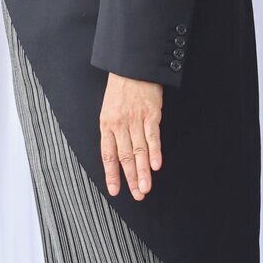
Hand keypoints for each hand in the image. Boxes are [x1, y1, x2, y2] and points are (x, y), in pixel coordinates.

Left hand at [99, 73, 162, 201]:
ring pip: (139, 151)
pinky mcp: (151, 114)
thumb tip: (118, 153)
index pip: (108, 155)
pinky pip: (152, 137)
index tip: (115, 190)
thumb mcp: (109, 109)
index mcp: (106, 125)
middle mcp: (119, 125)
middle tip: (138, 195)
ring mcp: (135, 120)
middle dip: (131, 178)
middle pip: (125, 157)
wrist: (132, 67)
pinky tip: (155, 166)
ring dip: (142, 172)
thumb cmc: (121, 89)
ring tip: (145, 188)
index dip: (112, 174)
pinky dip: (154, 152)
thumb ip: (113, 131)